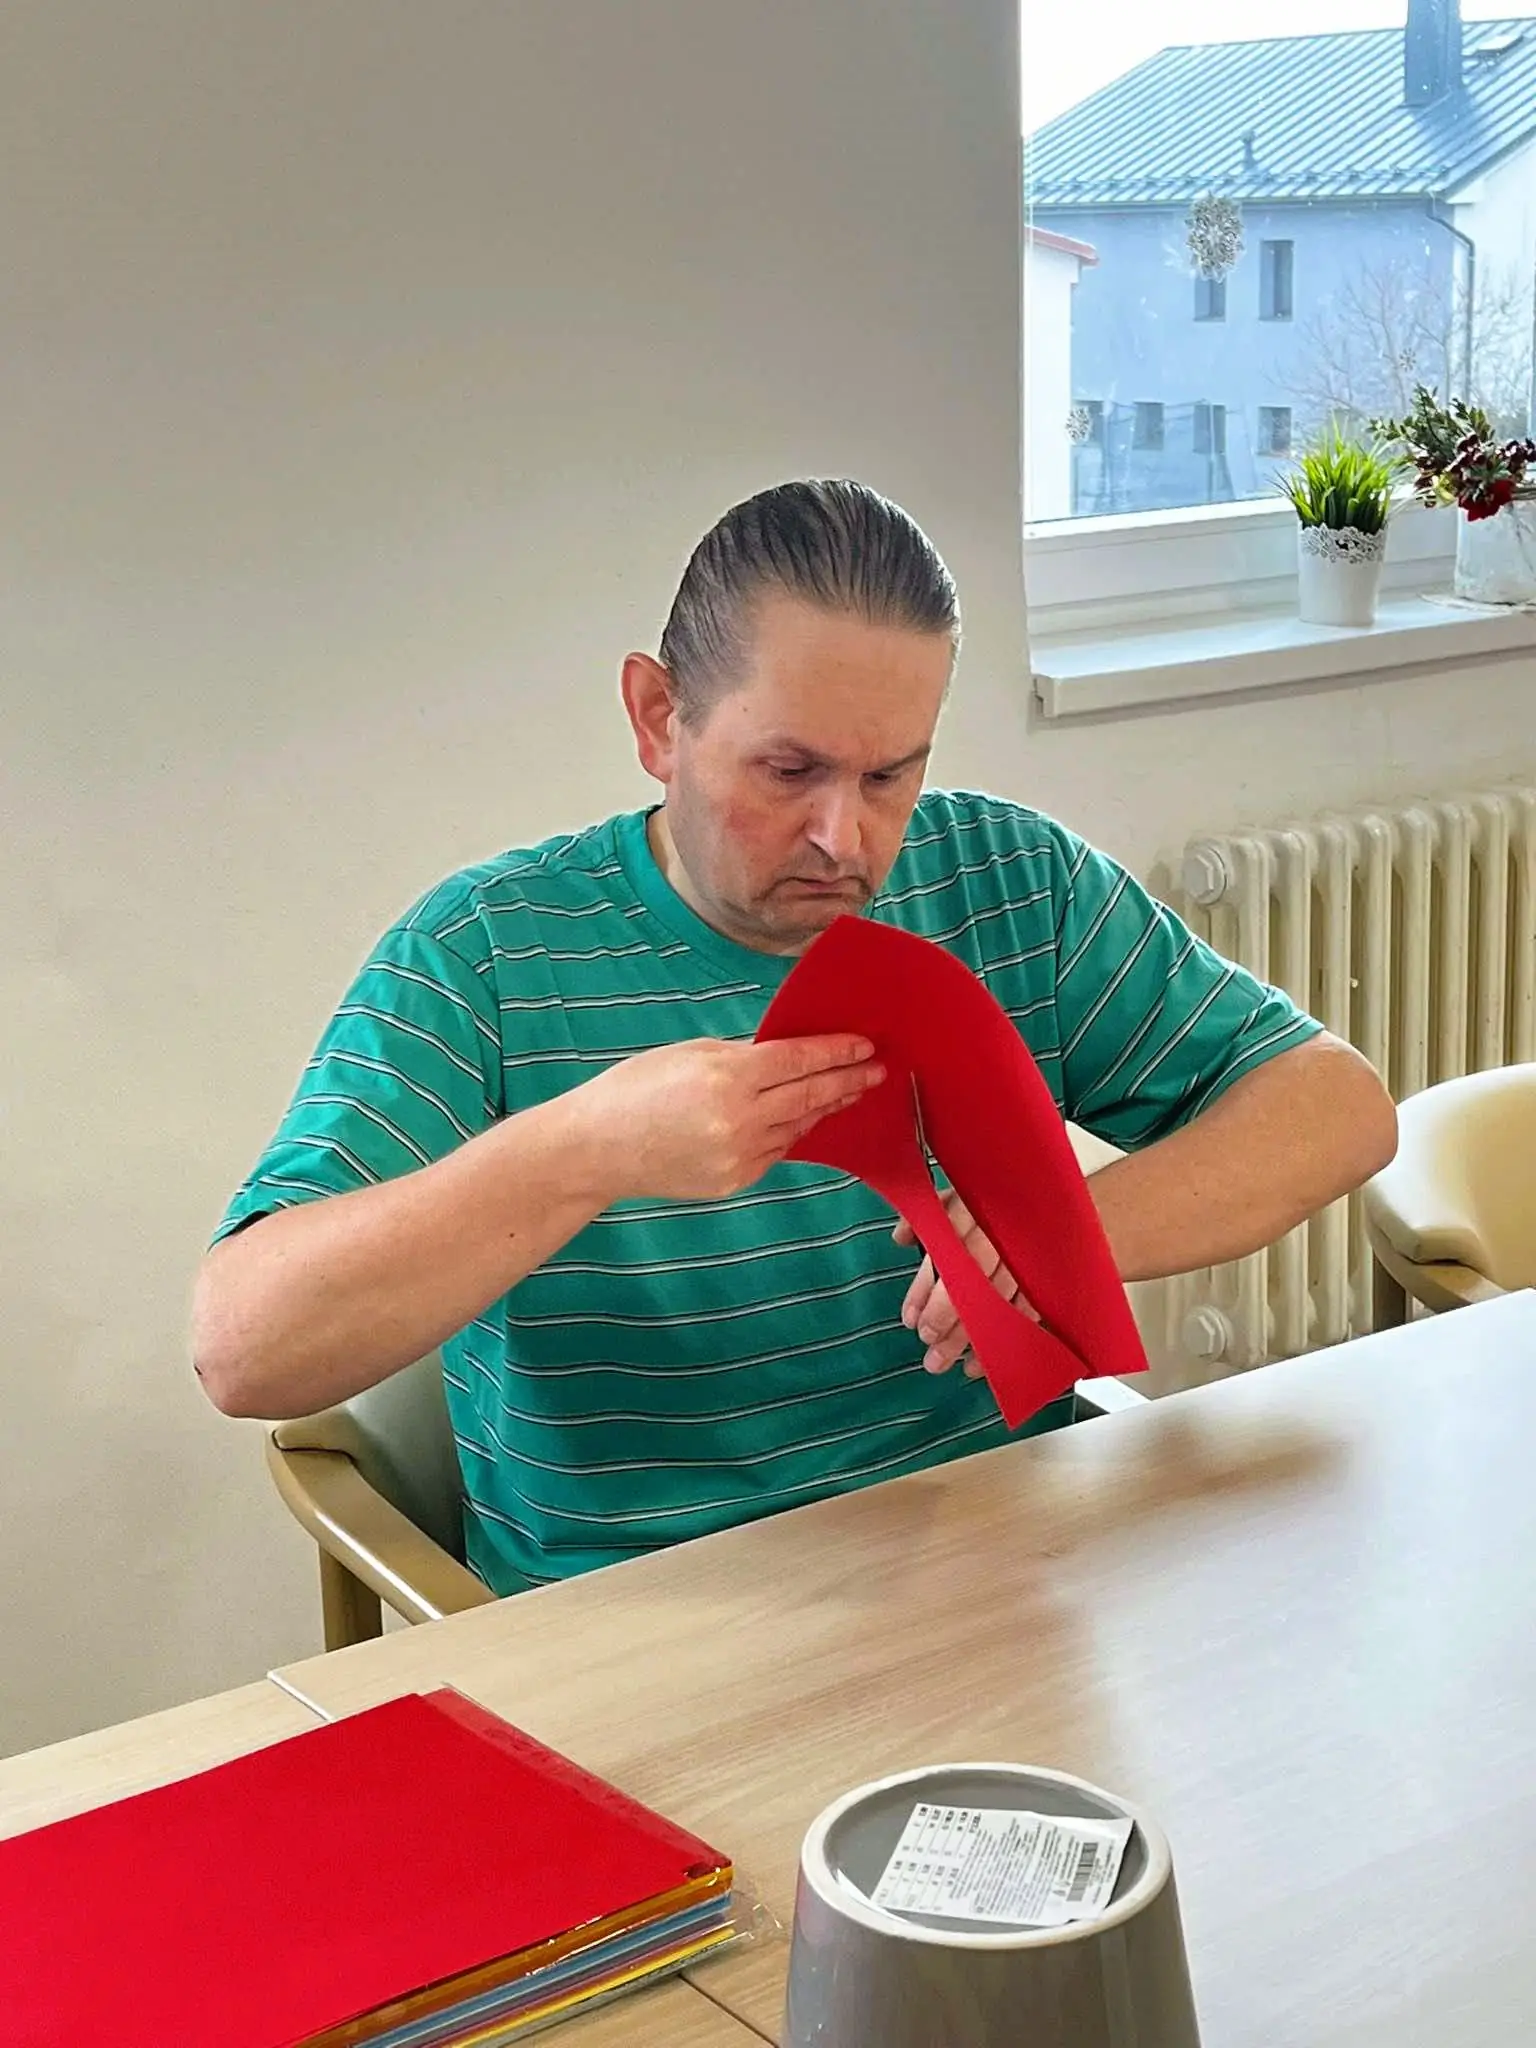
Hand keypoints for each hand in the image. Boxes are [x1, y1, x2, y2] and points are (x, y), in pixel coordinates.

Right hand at [585, 1035, 884, 1201]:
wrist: (597, 1148)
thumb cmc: (635, 1089)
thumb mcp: (690, 1054)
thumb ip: (743, 1056)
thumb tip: (790, 1056)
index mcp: (727, 1076)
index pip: (798, 1060)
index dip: (836, 1051)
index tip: (865, 1045)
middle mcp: (739, 1118)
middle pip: (809, 1095)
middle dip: (847, 1080)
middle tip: (877, 1071)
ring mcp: (739, 1155)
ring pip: (798, 1126)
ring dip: (825, 1107)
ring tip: (848, 1091)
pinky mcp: (735, 1180)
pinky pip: (776, 1150)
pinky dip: (791, 1131)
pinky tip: (803, 1118)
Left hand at [893, 1191, 1037, 1375]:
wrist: (1049, 1193)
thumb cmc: (992, 1198)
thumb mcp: (957, 1193)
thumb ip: (927, 1215)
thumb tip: (902, 1238)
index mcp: (973, 1210)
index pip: (945, 1252)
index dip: (925, 1289)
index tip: (911, 1320)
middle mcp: (1001, 1234)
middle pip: (972, 1280)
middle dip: (947, 1316)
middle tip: (929, 1345)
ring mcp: (1028, 1257)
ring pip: (999, 1301)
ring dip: (973, 1337)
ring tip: (949, 1363)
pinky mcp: (1048, 1276)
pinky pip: (1029, 1312)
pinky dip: (1006, 1338)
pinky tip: (983, 1361)